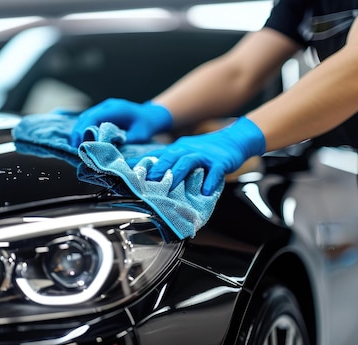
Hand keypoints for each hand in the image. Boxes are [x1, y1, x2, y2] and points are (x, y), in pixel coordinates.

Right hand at [69, 98, 172, 146]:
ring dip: (80, 131)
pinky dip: (84, 130)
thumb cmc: (147, 126)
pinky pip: (90, 120)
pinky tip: (83, 141)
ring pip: (85, 118)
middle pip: (86, 117)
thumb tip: (108, 149)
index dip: (84, 130)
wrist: (152, 116)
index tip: (81, 144)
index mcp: (116, 109)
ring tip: (77, 147)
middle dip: (78, 132)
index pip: (94, 117)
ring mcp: (105, 108)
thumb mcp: (139, 136)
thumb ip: (124, 141)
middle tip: (75, 149)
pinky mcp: (103, 113)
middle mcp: (108, 106)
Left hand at [128, 116, 264, 194]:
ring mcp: (204, 155)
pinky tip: (206, 191)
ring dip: (178, 174)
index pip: (155, 155)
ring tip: (171, 187)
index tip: (124, 171)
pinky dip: (210, 181)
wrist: (233, 140)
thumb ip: (167, 161)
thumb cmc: (204, 151)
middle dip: (158, 169)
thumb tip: (146, 174)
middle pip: (169, 157)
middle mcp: (187, 150)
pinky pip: (215, 171)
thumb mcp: (183, 152)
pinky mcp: (220, 162)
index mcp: (176, 150)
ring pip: (188, 162)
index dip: (141, 162)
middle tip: (147, 181)